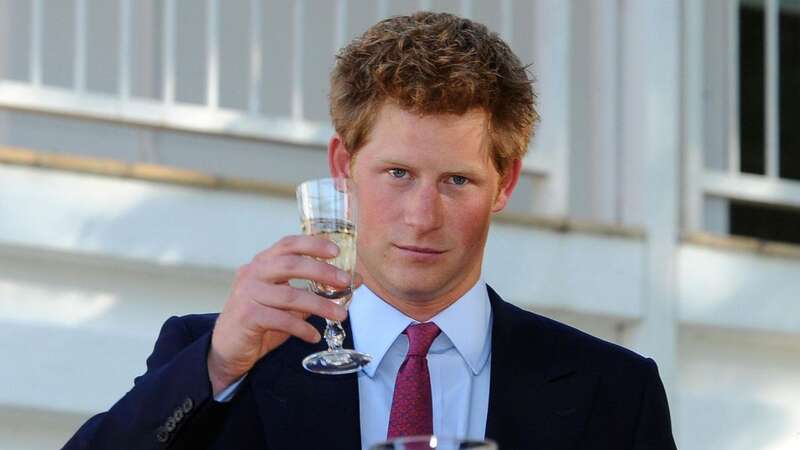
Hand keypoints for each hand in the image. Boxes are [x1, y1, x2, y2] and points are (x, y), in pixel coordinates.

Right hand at [207, 235, 353, 394]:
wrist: (228, 348)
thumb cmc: (262, 320)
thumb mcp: (289, 302)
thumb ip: (315, 290)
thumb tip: (353, 280)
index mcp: (263, 263)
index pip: (288, 244)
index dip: (312, 244)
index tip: (336, 251)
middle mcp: (252, 273)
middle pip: (290, 265)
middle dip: (321, 272)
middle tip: (345, 282)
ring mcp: (247, 294)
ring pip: (289, 295)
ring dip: (320, 305)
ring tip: (340, 315)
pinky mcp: (246, 316)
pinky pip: (281, 320)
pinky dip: (302, 328)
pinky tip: (314, 336)